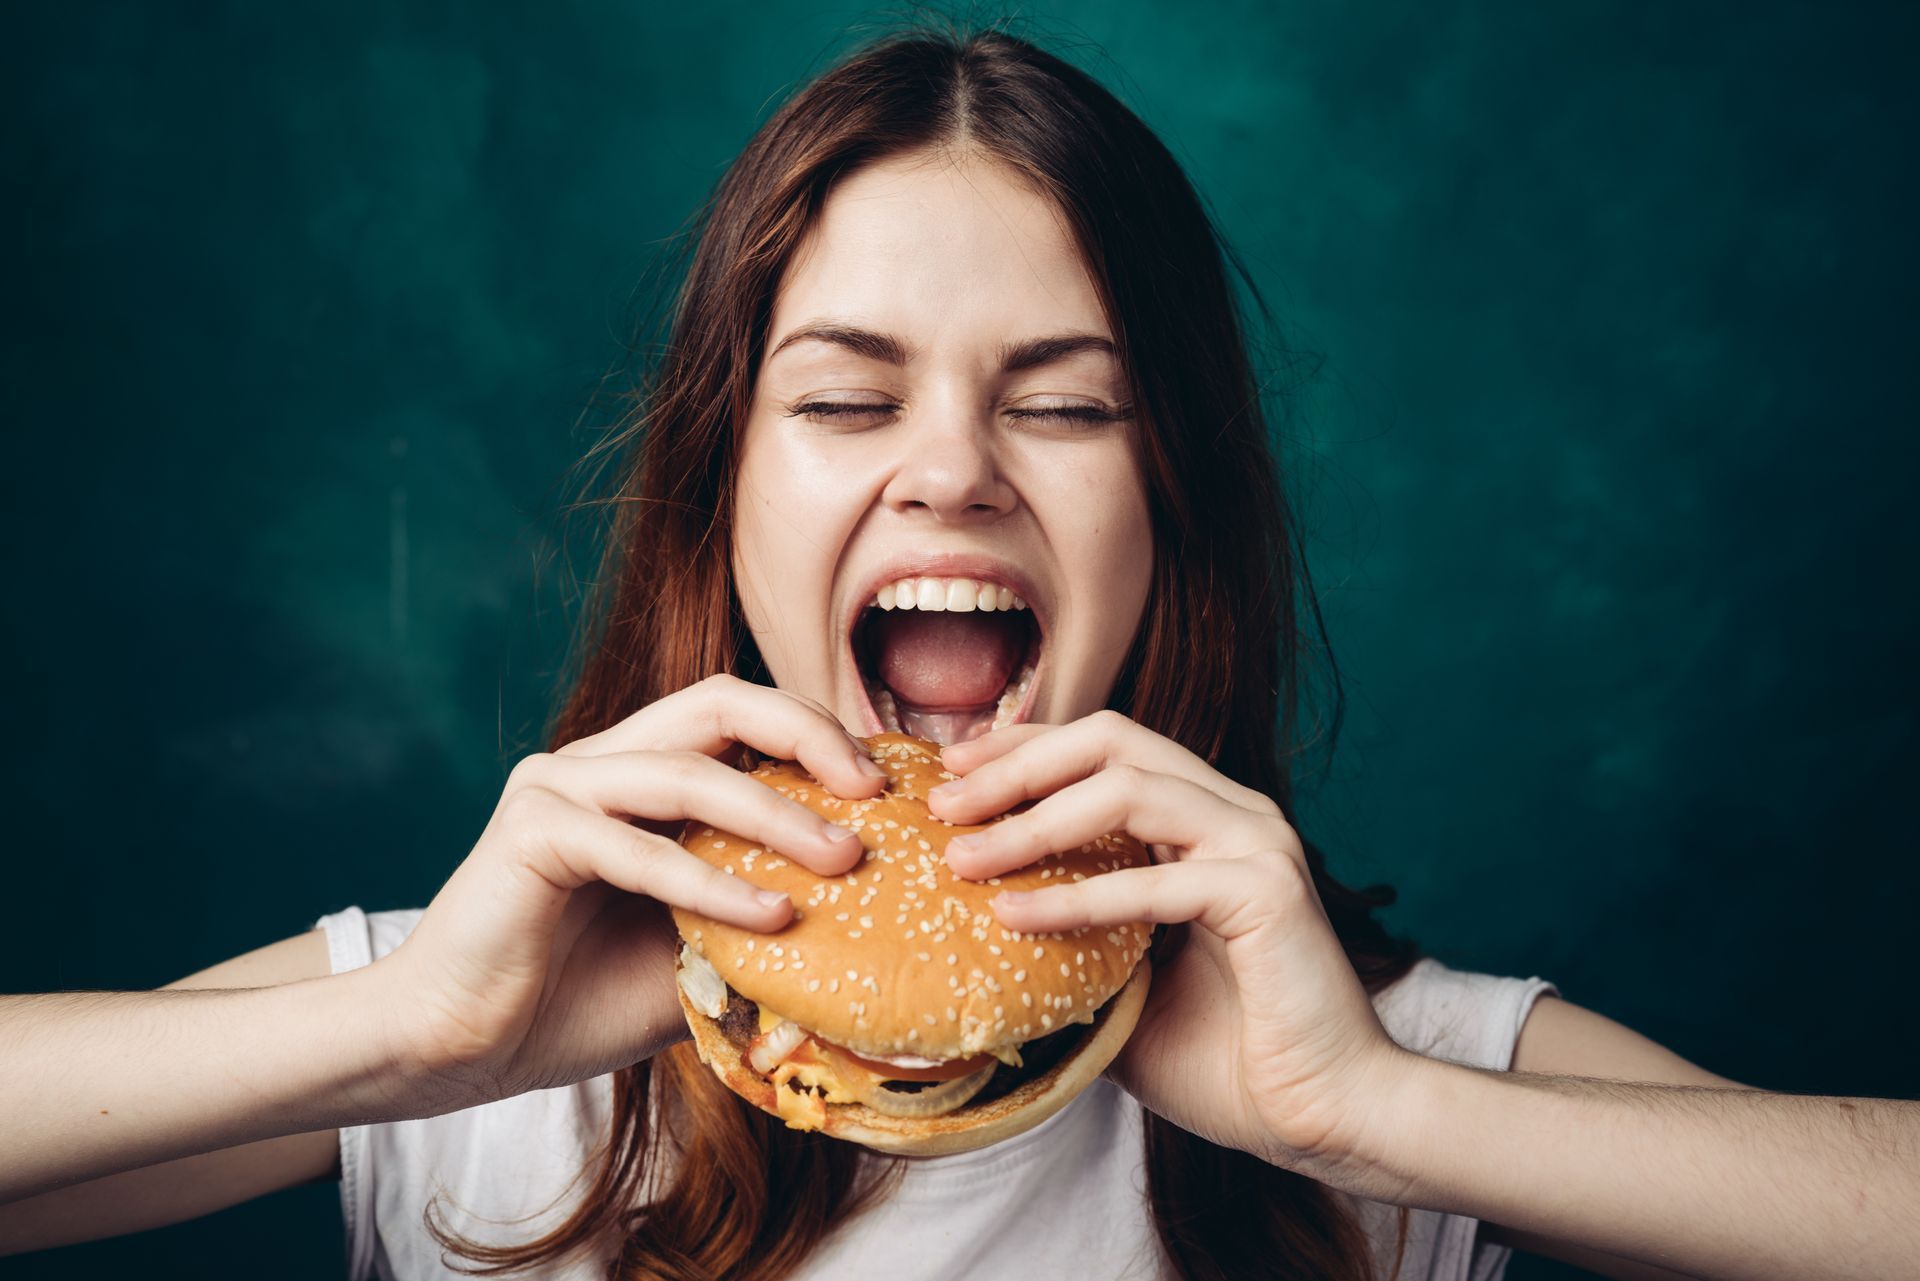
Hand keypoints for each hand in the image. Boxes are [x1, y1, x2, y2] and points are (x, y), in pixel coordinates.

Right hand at [368, 674, 887, 1110]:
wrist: (460, 1051)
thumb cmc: (576, 1003)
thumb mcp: (695, 954)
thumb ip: (759, 920)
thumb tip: (868, 926)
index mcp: (638, 776)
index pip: (739, 718)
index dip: (815, 735)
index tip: (885, 789)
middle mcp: (598, 763)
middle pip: (718, 701)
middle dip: (807, 732)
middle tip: (872, 789)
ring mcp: (558, 787)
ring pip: (688, 770)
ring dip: (777, 814)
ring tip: (844, 858)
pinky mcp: (531, 831)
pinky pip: (638, 846)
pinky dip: (711, 880)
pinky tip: (771, 917)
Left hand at [928, 711, 1417, 1187]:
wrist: (1324, 1117)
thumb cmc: (1230, 1061)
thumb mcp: (1122, 990)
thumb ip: (1066, 948)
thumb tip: (969, 940)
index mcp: (1206, 821)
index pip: (1105, 747)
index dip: (1024, 747)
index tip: (951, 770)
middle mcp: (1235, 814)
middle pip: (1112, 739)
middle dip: (1018, 763)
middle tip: (944, 803)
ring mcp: (1256, 844)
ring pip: (1127, 789)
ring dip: (1032, 820)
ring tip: (963, 858)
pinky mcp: (1268, 891)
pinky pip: (1152, 880)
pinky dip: (1075, 896)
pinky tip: (1014, 917)